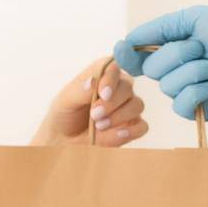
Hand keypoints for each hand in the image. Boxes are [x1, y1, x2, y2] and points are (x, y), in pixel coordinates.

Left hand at [32, 58, 148, 146]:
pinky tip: (117, 134)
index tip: (102, 94)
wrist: (65, 138)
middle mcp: (119, 87)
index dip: (111, 80)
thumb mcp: (65, 100)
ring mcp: (128, 107)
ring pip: (137, 105)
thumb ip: (79, 91)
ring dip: (119, 117)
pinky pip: (142, 126)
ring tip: (99, 126)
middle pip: (128, 88)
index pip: (114, 68)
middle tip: (94, 115)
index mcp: (102, 74)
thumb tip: (92, 81)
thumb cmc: (65, 114)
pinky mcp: (132, 126)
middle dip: (111, 103)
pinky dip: (131, 131)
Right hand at [113, 6, 207, 120]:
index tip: (123, 48)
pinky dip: (198, 91)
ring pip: (167, 86)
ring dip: (194, 71)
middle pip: (151, 70)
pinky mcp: (202, 109)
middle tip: (203, 48)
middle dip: (177, 54)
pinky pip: (181, 105)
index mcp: (172, 50)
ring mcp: (189, 92)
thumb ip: (159, 28)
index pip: (138, 57)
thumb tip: (128, 39)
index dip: (127, 55)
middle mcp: (177, 72)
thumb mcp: (193, 19)